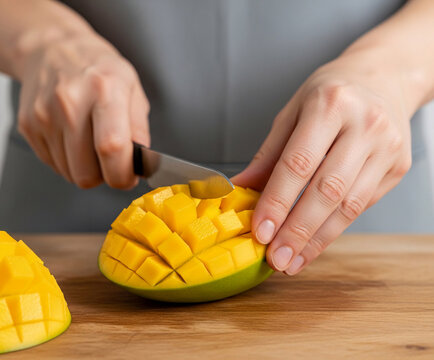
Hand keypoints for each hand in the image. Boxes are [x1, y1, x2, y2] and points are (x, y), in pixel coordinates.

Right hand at [17, 34, 149, 188]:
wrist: (53, 49)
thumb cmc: (98, 69)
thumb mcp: (132, 87)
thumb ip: (139, 128)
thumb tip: (140, 164)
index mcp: (104, 89)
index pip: (111, 148)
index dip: (122, 174)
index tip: (128, 176)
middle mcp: (70, 102)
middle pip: (86, 173)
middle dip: (104, 176)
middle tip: (111, 160)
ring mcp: (44, 115)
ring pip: (69, 174)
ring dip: (85, 168)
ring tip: (90, 141)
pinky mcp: (28, 126)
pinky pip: (53, 165)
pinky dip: (67, 160)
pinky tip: (73, 137)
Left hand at [233, 54, 412, 274]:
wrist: (382, 78)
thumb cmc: (330, 94)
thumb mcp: (291, 113)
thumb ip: (268, 155)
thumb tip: (238, 191)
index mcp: (329, 105)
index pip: (298, 163)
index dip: (277, 201)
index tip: (260, 231)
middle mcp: (364, 125)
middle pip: (327, 189)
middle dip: (298, 230)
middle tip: (276, 259)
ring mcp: (386, 147)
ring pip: (349, 205)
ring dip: (317, 239)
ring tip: (292, 261)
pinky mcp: (398, 166)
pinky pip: (362, 205)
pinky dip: (335, 229)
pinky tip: (313, 244)